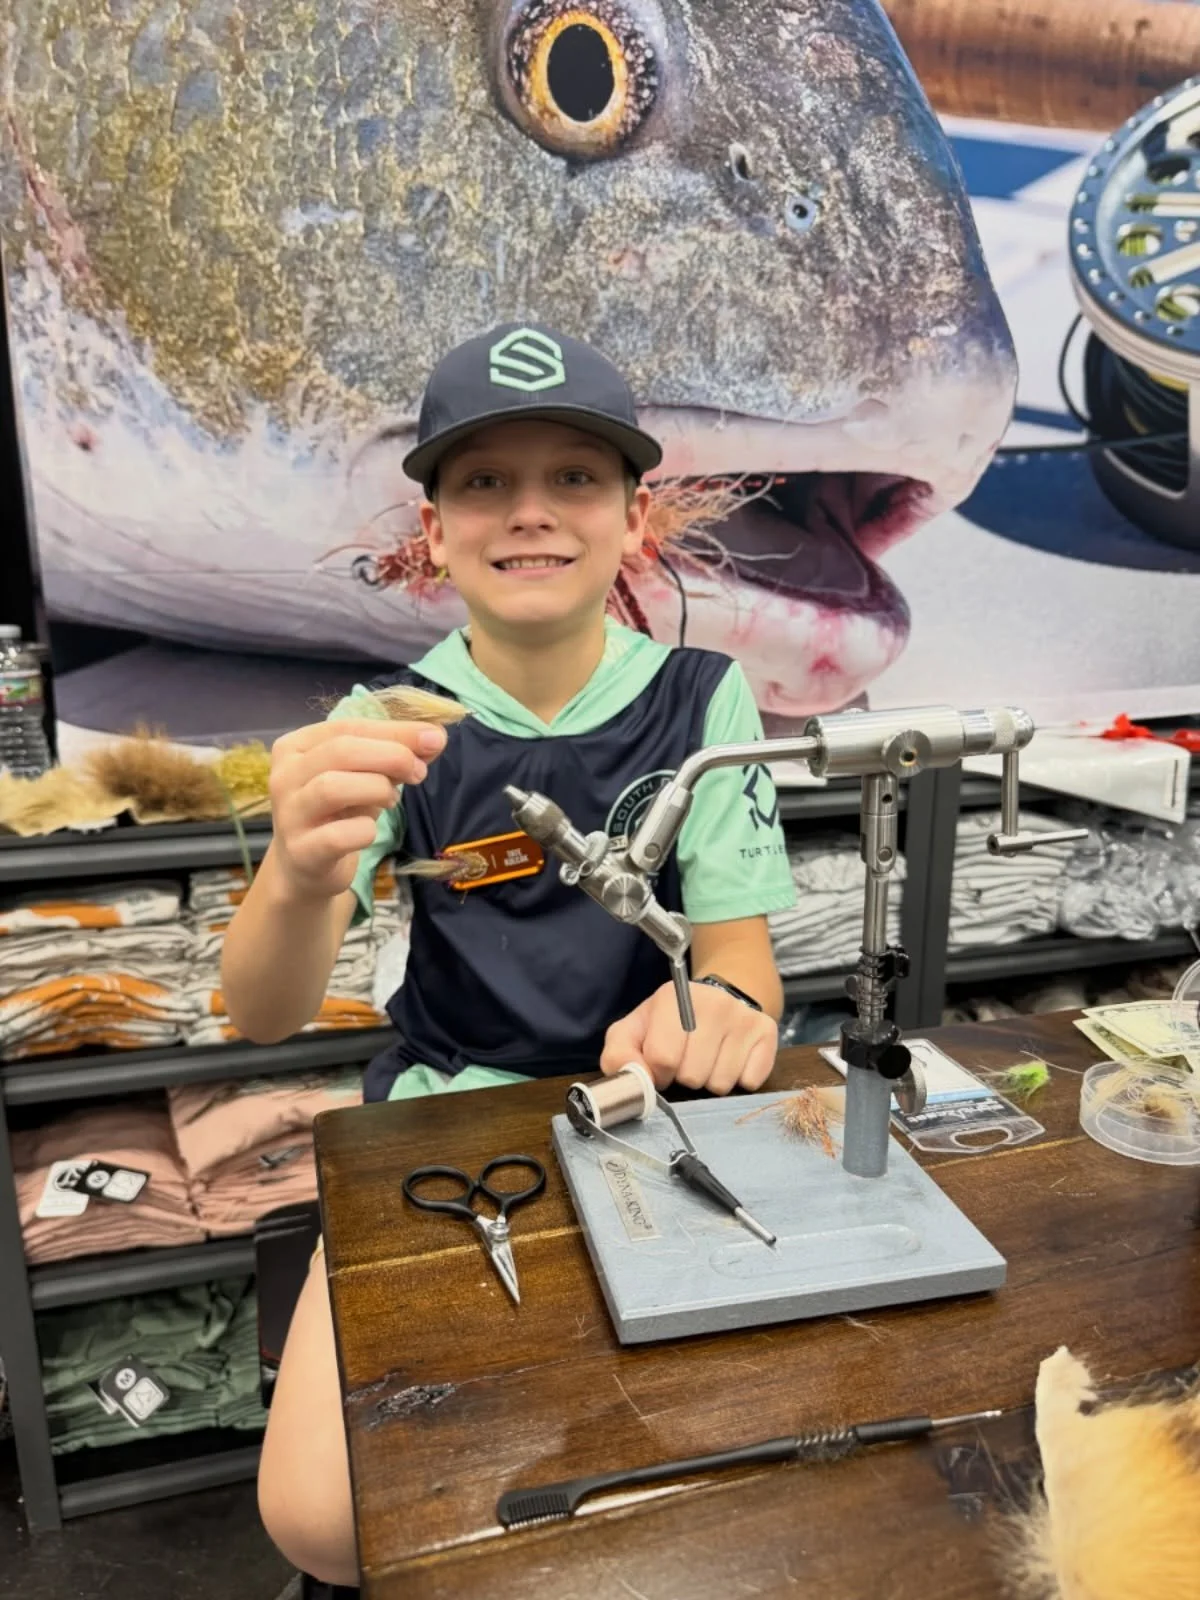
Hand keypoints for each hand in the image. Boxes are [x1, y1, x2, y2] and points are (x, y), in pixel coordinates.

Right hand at [268, 718, 446, 900]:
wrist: (307, 866)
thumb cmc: (338, 811)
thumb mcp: (366, 775)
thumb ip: (396, 753)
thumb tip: (434, 737)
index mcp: (296, 746)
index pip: (348, 727)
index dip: (395, 731)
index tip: (434, 739)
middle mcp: (284, 776)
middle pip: (340, 751)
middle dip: (391, 756)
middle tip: (419, 772)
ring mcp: (289, 815)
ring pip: (332, 787)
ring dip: (376, 789)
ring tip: (391, 800)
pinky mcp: (302, 851)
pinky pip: (339, 835)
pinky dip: (366, 830)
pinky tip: (370, 831)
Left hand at [600, 981, 777, 1094]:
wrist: (720, 998)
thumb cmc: (670, 1021)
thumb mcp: (634, 1031)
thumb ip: (619, 1054)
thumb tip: (634, 1078)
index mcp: (672, 998)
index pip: (662, 1058)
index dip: (658, 1072)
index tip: (661, 1066)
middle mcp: (712, 1003)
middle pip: (693, 1075)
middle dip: (685, 1077)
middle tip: (687, 1060)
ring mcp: (742, 1017)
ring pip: (721, 1084)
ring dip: (711, 1081)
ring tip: (708, 1058)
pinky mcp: (767, 1032)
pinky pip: (750, 1081)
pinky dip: (739, 1079)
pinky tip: (731, 1059)